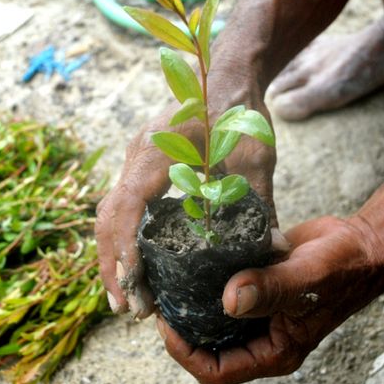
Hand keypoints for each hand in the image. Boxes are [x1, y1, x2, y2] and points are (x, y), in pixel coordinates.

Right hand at [95, 70, 277, 316]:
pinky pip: (122, 205)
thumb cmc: (238, 109)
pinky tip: (140, 263)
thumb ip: (260, 202)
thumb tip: (277, 249)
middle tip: (131, 309)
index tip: (136, 288)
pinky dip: (124, 238)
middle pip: (107, 218)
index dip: (125, 251)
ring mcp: (135, 159)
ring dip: (114, 256)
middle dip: (113, 266)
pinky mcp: (142, 165)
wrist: (226, 73)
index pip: (126, 208)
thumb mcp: (254, 156)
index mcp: (156, 153)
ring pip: (109, 213)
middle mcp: (136, 157)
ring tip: (130, 298)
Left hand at [156, 215, 383, 383]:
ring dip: (190, 305)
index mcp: (274, 352)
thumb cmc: (344, 267)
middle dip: (181, 329)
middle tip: (161, 299)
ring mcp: (258, 313)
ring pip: (211, 321)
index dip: (185, 354)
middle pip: (207, 348)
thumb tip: (230, 301)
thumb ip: (271, 289)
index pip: (217, 371)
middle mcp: (262, 337)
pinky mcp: (255, 287)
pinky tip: (190, 261)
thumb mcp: (308, 278)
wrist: (361, 243)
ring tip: (168, 281)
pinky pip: (222, 293)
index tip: (167, 323)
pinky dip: (204, 283)